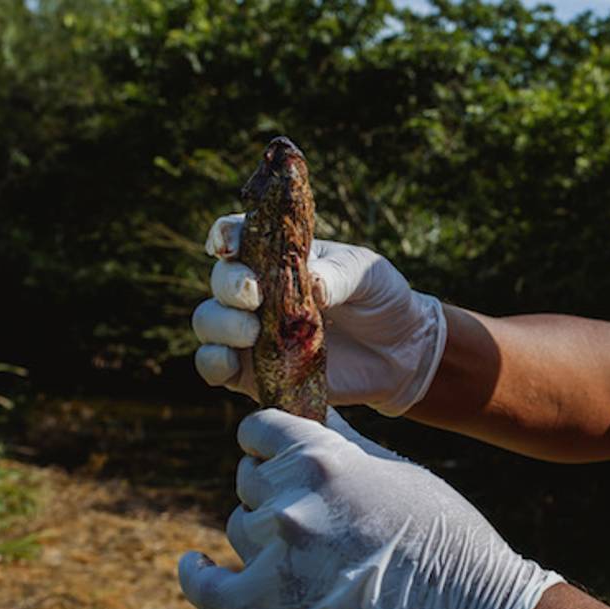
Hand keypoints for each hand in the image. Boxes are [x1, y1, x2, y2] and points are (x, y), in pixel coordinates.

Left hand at [178, 408, 563, 608]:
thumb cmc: (441, 533)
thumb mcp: (394, 471)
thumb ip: (340, 443)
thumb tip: (312, 414)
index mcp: (322, 456)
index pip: (258, 430)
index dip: (269, 441)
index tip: (276, 451)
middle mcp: (290, 499)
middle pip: (249, 480)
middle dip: (274, 488)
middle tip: (313, 509)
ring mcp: (276, 554)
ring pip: (241, 527)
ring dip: (264, 533)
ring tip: (308, 548)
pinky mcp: (267, 608)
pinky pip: (209, 587)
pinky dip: (199, 575)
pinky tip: (196, 564)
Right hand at [192, 214, 446, 415]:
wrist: (400, 351)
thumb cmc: (380, 298)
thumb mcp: (367, 274)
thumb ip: (337, 275)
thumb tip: (311, 284)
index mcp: (280, 255)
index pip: (237, 234)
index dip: (224, 235)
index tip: (229, 245)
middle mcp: (258, 291)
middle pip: (220, 280)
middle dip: (229, 285)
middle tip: (254, 296)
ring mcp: (252, 332)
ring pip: (209, 322)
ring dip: (220, 324)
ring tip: (254, 333)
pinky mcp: (254, 372)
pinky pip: (214, 367)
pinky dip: (213, 364)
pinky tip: (232, 363)